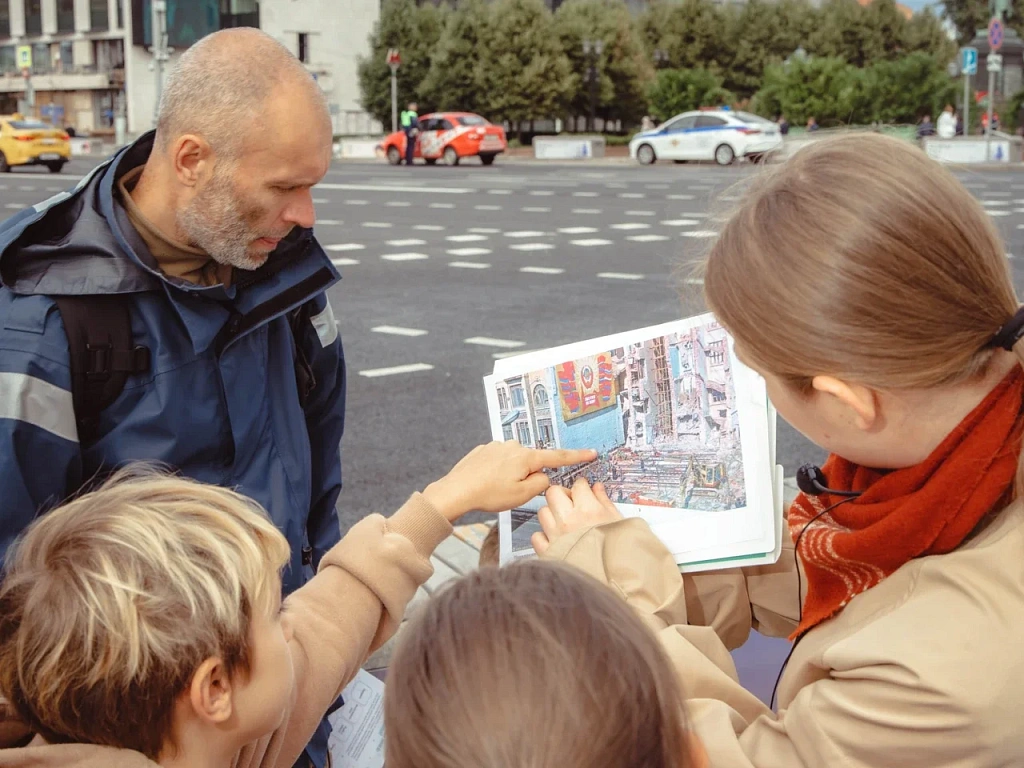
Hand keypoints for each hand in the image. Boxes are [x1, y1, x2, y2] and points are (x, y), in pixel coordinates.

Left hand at [422, 442, 596, 521]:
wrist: (457, 490)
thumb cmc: (489, 494)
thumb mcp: (522, 495)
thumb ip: (540, 483)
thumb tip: (544, 475)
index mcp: (526, 456)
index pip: (557, 457)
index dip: (576, 456)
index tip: (591, 452)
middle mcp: (513, 445)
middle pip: (531, 462)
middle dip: (527, 476)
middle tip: (511, 492)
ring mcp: (497, 445)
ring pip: (514, 462)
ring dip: (511, 474)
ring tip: (495, 488)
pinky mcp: (484, 449)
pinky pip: (499, 461)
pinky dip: (497, 472)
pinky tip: (486, 482)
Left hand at [532, 479, 622, 554]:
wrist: (614, 582)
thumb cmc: (620, 553)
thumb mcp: (618, 523)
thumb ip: (605, 502)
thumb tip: (597, 488)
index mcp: (589, 510)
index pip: (578, 485)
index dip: (581, 487)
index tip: (583, 491)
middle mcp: (569, 520)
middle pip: (553, 493)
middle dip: (562, 495)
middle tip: (570, 503)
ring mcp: (556, 536)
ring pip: (542, 512)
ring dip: (551, 514)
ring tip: (563, 522)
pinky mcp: (548, 552)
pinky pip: (537, 536)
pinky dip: (543, 536)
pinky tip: (555, 539)